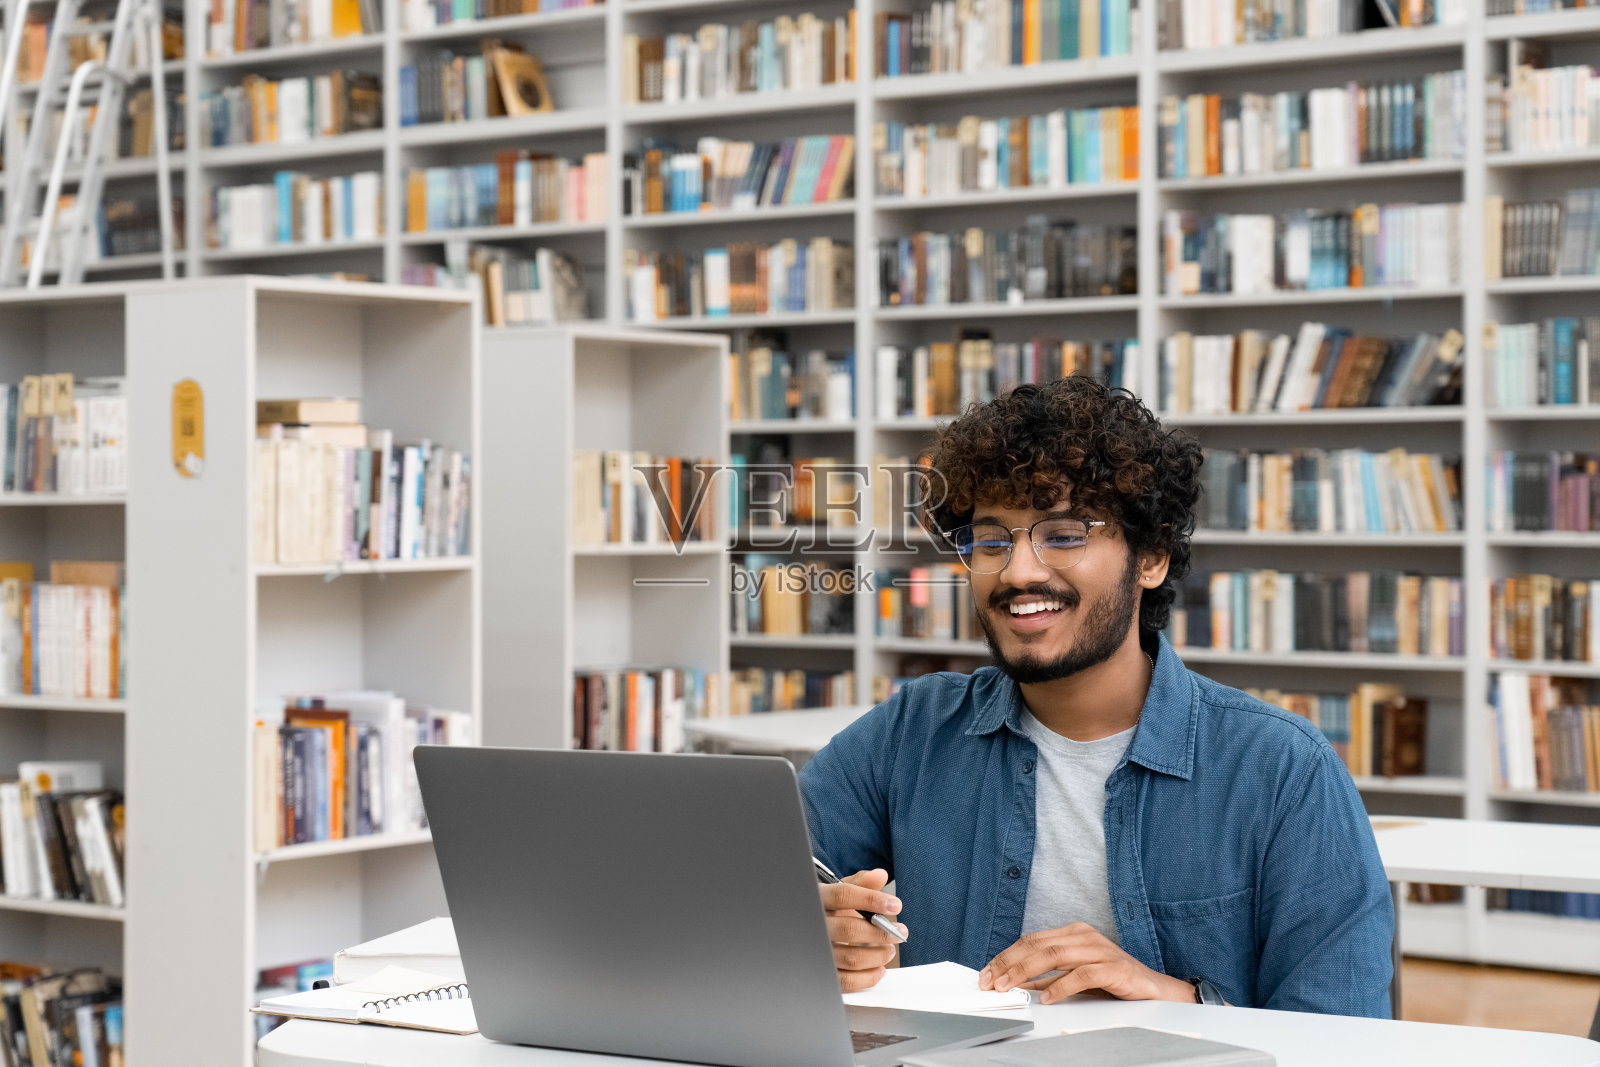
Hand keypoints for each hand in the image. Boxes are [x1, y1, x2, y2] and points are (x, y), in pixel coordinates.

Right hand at [819, 868, 907, 992]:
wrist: (805, 926)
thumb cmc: (826, 907)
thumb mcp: (838, 890)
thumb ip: (860, 883)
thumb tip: (880, 875)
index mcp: (819, 898)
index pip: (844, 895)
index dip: (872, 900)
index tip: (895, 905)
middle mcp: (815, 924)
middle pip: (849, 929)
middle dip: (881, 932)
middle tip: (899, 932)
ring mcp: (816, 950)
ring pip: (850, 958)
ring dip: (877, 956)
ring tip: (890, 950)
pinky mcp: (821, 971)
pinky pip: (846, 980)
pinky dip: (868, 977)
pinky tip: (879, 969)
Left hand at [978, 923, 1195, 1005]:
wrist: (1155, 991)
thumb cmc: (1114, 982)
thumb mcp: (1075, 976)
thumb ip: (1049, 976)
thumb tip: (1016, 983)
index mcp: (1074, 933)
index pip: (1032, 940)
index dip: (1007, 956)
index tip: (988, 972)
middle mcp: (1085, 936)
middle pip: (1038, 946)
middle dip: (1009, 964)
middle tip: (991, 981)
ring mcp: (1100, 949)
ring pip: (1054, 956)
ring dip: (1026, 972)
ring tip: (1009, 986)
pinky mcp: (1113, 967)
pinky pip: (1081, 975)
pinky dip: (1060, 986)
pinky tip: (1046, 997)